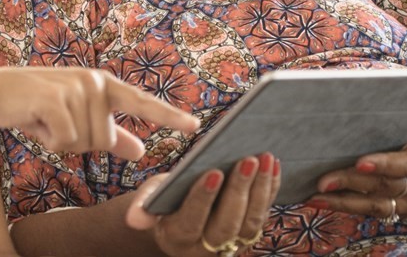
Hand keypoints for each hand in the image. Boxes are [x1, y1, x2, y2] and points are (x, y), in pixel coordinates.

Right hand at [0, 67, 199, 159]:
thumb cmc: (40, 107)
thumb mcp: (78, 120)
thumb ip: (111, 134)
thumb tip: (140, 151)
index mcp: (105, 86)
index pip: (142, 104)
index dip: (169, 117)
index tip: (195, 126)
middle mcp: (95, 83)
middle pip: (104, 140)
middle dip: (78, 143)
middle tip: (56, 123)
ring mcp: (76, 88)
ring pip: (83, 143)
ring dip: (61, 141)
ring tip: (46, 120)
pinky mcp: (56, 99)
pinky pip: (64, 141)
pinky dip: (48, 140)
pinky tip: (37, 121)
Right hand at [125, 154, 279, 255]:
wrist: (179, 216)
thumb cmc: (164, 199)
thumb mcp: (149, 198)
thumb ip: (144, 206)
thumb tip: (134, 220)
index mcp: (176, 239)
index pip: (191, 221)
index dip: (203, 198)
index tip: (214, 172)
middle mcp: (204, 249)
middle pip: (226, 224)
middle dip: (239, 191)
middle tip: (248, 159)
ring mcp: (229, 245)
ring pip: (249, 223)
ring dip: (261, 190)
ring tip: (265, 158)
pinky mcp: (247, 235)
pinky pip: (262, 216)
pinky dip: (270, 191)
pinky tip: (273, 166)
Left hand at [307, 97, 406, 218]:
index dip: (387, 164)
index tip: (360, 161)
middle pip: (390, 187)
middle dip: (354, 183)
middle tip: (324, 180)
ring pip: (381, 206)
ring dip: (346, 202)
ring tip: (317, 195)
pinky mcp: (405, 209)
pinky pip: (376, 212)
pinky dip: (348, 207)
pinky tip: (322, 201)